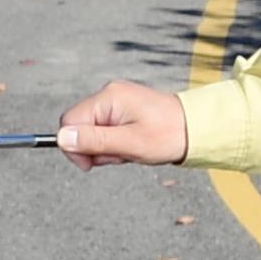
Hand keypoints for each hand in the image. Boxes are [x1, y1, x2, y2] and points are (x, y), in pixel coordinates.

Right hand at [59, 80, 186, 166]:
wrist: (198, 129)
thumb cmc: (169, 135)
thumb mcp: (129, 143)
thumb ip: (94, 140)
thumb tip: (62, 138)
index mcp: (109, 97)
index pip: (70, 122)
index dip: (74, 146)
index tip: (90, 165)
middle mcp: (110, 94)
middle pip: (80, 126)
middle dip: (95, 148)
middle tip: (120, 155)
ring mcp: (117, 101)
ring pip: (93, 131)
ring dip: (108, 147)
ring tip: (131, 150)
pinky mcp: (124, 110)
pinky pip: (107, 130)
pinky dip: (116, 143)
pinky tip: (133, 146)